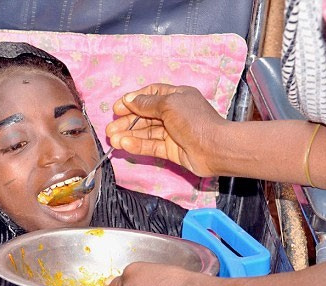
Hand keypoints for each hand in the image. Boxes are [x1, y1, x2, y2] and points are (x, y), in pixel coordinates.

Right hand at [106, 83, 229, 176]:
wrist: (215, 148)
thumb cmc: (194, 120)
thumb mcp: (169, 104)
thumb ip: (147, 103)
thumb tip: (129, 100)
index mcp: (177, 96)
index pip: (151, 94)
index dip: (134, 100)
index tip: (118, 107)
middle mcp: (174, 113)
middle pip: (145, 115)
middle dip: (127, 121)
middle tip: (110, 128)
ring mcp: (172, 132)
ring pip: (146, 132)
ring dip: (129, 134)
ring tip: (112, 139)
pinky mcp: (171, 150)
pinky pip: (151, 146)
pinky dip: (137, 145)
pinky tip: (124, 144)